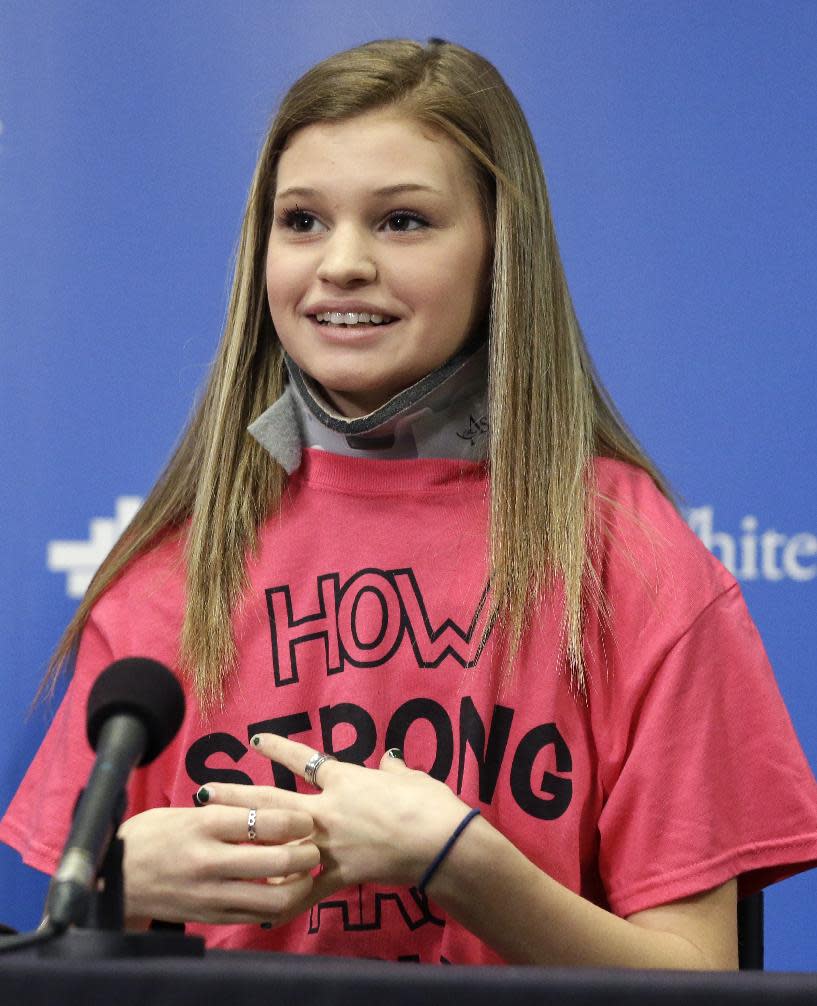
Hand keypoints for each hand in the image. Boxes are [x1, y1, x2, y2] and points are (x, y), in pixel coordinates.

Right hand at [117, 803, 318, 925]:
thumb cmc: (153, 835)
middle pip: (277, 862)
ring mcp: (211, 894)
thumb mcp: (187, 812)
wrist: (115, 879)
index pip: (265, 822)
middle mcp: (210, 861)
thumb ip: (227, 811)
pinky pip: (257, 915)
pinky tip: (285, 891)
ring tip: (306, 872)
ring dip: (299, 885)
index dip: (296, 821)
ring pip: (273, 898)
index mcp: (204, 826)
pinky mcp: (211, 917)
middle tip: (314, 846)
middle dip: (306, 854)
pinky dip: (279, 904)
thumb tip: (271, 808)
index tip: (306, 818)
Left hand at [201, 734, 468, 902]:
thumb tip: (389, 762)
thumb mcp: (411, 777)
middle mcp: (328, 810)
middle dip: (237, 796)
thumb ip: (393, 770)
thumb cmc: (428, 802)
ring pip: (279, 842)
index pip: (304, 760)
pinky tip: (264, 909)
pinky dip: (288, 900)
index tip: (254, 740)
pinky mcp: (341, 874)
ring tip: (220, 841)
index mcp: (345, 780)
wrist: (439, 840)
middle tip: (206, 789)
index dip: (277, 749)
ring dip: (247, 842)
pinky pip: (309, 889)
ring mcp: (331, 844)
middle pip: (272, 802)